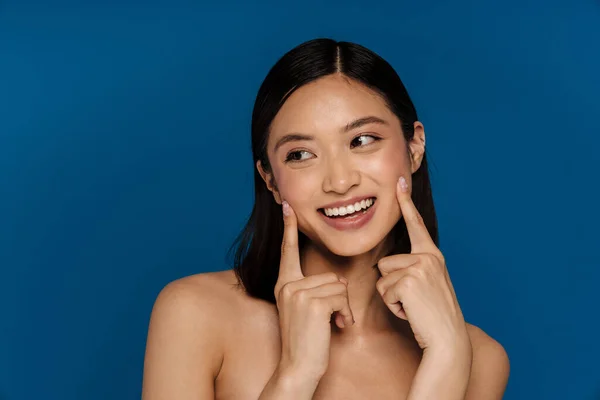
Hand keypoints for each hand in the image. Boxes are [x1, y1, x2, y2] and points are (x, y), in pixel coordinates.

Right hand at [273, 201, 354, 381]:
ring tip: (332, 325)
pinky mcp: (312, 302)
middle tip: (331, 320)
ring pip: (339, 287)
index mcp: (285, 284)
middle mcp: (288, 285)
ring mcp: (298, 292)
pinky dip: (345, 314)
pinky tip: (336, 327)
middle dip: (339, 299)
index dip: (289, 228)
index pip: (288, 251)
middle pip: (331, 276)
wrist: (298, 368)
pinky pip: (342, 297)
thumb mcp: (303, 311)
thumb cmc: (306, 341)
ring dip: (343, 308)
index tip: (288, 206)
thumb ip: (312, 291)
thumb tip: (336, 282)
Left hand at [376, 176, 468, 352]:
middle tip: (415, 301)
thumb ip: (413, 268)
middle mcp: (428, 257)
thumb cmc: (432, 315)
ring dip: (391, 297)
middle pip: (385, 263)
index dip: (406, 203)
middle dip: (392, 285)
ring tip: (413, 306)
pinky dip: (393, 306)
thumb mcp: (426, 284)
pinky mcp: (409, 280)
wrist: (447, 339)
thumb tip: (386, 264)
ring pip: (382, 277)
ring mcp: (419, 267)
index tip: (399, 182)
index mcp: (432, 255)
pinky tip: (411, 311)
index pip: (416, 225)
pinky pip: (384, 291)